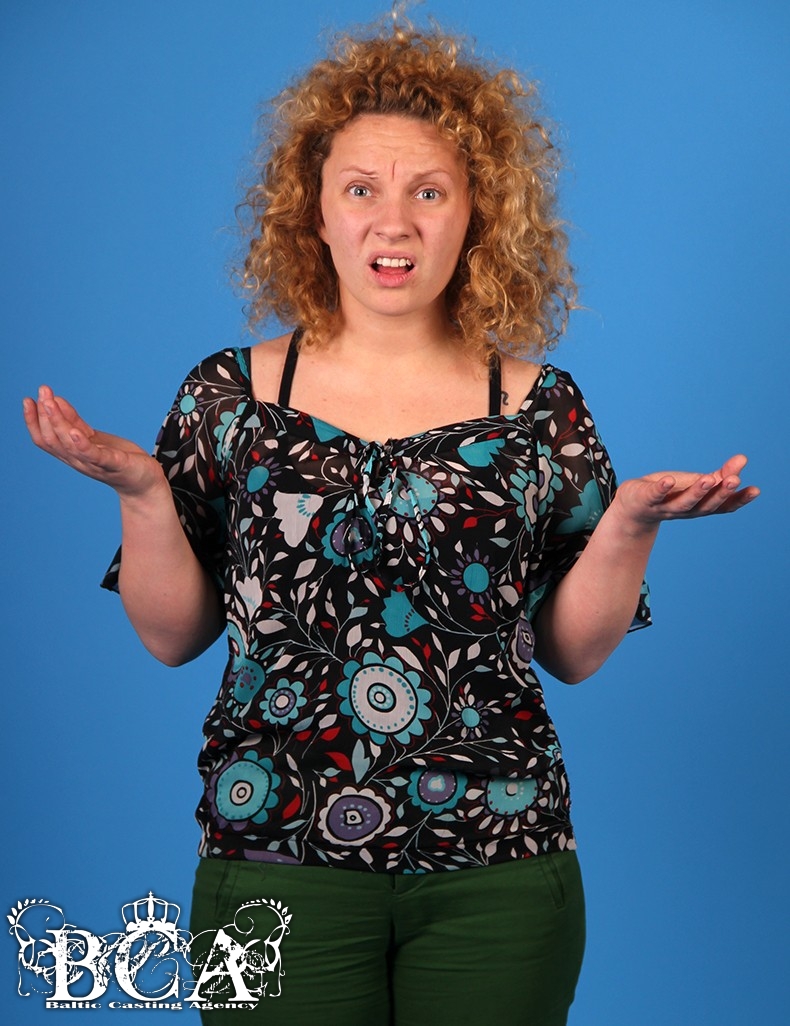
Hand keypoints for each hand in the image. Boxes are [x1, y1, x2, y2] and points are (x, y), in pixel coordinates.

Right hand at [23, 385, 164, 497]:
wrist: (143, 484)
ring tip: (51, 403)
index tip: (28, 400)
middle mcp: (79, 460)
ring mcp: (95, 464)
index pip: (46, 438)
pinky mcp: (114, 465)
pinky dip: (83, 445)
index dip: (34, 421)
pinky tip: (76, 432)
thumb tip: (55, 400)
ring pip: (69, 444)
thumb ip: (74, 421)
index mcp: (73, 453)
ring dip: (59, 422)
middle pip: (54, 439)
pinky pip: (95, 456)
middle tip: (42, 393)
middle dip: (45, 415)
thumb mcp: (93, 437)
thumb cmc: (118, 460)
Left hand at [612, 454, 758, 528]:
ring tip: (709, 479)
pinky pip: (654, 494)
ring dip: (697, 491)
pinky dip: (661, 488)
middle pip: (706, 505)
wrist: (632, 508)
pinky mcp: (646, 500)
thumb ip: (718, 475)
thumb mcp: (694, 483)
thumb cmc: (668, 493)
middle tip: (734, 480)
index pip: (723, 506)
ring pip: (683, 503)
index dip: (739, 499)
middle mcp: (685, 510)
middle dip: (720, 493)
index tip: (755, 490)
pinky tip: (668, 480)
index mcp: (700, 506)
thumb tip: (743, 460)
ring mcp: (665, 507)